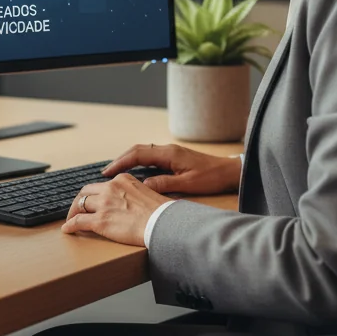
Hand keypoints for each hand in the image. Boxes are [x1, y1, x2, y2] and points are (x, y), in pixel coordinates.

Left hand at [62, 174, 164, 245]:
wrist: (163, 223)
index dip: (95, 194)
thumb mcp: (148, 192)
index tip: (93, 200)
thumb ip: (136, 193)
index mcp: (122, 180)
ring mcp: (104, 204)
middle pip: (87, 191)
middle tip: (78, 208)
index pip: (102, 185)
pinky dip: (70, 225)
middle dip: (80, 200)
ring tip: (71, 219)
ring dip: (74, 212)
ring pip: (80, 204)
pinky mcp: (100, 221)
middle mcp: (110, 188)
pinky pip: (78, 221)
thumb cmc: (162, 212)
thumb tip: (137, 201)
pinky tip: (67, 229)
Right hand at [102, 144, 241, 195]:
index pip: (138, 154)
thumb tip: (143, 186)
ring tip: (116, 173)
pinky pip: (150, 157)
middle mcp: (167, 149)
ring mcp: (170, 152)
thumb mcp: (188, 184)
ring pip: (143, 152)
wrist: (229, 171)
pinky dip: (138, 163)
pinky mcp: (174, 157)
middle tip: (106, 173)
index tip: (108, 172)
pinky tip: (135, 173)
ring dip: (128, 160)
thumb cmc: (211, 178)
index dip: (121, 162)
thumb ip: (165, 184)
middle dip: (120, 160)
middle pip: (137, 150)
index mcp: (169, 153)